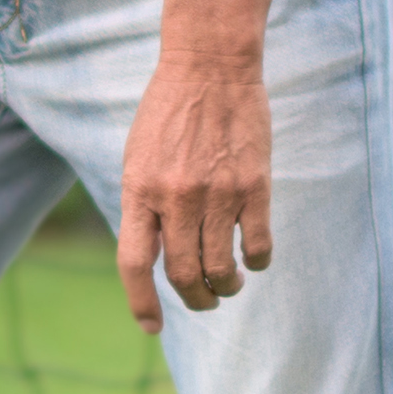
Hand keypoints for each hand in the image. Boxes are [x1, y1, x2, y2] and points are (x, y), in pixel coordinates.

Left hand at [117, 47, 274, 322]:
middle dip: (195, 300)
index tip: (152, 327)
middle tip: (204, 300)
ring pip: (222, 269)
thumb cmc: (169, 111)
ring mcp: (217, 194)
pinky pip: (258, 246)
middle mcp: (176, 198)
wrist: (210, 66)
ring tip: (228, 283)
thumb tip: (152, 257)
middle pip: (183, 276)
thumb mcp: (138, 157)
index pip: (134, 264)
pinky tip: (253, 258)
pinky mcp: (254, 186)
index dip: (141, 303)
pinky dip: (256, 263)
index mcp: (140, 190)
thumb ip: (142, 205)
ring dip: (226, 287)